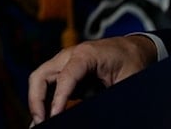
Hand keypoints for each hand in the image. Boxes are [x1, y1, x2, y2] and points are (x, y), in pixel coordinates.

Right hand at [27, 34, 157, 123]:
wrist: (134, 49)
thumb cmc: (132, 62)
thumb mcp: (128, 80)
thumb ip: (111, 94)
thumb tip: (93, 113)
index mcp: (85, 54)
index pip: (65, 77)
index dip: (58, 99)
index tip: (54, 117)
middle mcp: (69, 57)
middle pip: (41, 76)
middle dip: (36, 100)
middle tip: (40, 122)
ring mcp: (64, 64)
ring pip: (40, 81)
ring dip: (37, 101)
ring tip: (40, 122)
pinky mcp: (66, 73)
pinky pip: (49, 86)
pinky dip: (45, 101)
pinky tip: (47, 116)